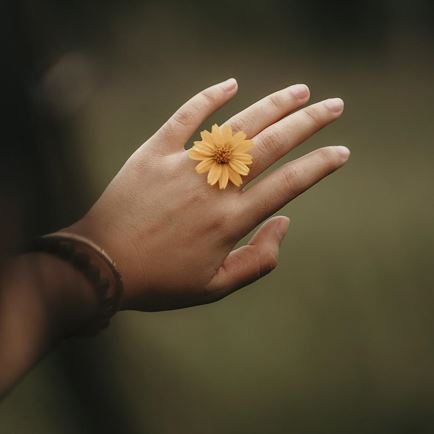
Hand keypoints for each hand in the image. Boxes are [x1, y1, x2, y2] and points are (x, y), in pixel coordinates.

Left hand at [69, 78, 348, 310]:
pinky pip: (185, 118)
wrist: (102, 264)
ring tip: (298, 91)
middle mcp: (214, 187)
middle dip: (308, 122)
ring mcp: (184, 166)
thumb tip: (284, 222)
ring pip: (237, 126)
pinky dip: (208, 98)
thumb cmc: (160, 281)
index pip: (289, 184)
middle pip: (271, 145)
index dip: (319, 165)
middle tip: (333, 105)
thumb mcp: (216, 287)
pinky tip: (231, 83)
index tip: (341, 151)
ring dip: (272, 106)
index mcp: (231, 220)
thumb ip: (259, 259)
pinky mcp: (155, 152)